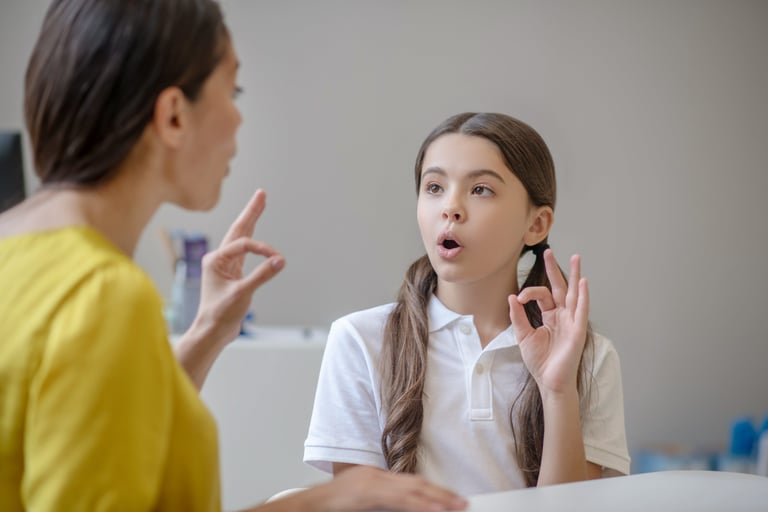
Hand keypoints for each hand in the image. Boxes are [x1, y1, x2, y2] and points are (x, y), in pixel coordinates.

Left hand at [193, 189, 284, 343]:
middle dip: (251, 212)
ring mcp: (224, 265)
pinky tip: (255, 232)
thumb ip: (262, 275)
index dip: (262, 249)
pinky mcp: (231, 273)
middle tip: (261, 193)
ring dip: (251, 221)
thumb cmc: (220, 314)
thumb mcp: (242, 294)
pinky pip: (244, 251)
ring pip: (241, 238)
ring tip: (260, 203)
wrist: (212, 332)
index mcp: (215, 260)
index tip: (277, 259)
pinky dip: (253, 240)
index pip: (243, 245)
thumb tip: (280, 260)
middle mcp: (218, 258)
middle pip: (238, 230)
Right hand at [320, 466, 466, 511]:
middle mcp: (373, 478)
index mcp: (373, 479)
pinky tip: (432, 509)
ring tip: (453, 506)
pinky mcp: (365, 494)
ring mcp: (369, 484)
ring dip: (434, 499)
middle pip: (414, 483)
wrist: (306, 506)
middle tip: (461, 502)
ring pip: (409, 490)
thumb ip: (382, 503)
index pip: (409, 483)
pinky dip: (416, 504)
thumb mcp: (360, 504)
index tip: (450, 498)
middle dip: (439, 493)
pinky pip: (396, 499)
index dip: (432, 490)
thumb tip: (408, 507)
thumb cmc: (331, 508)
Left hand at [507, 249, 588, 396]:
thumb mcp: (523, 335)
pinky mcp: (578, 330)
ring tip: (576, 257)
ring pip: (574, 293)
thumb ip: (518, 316)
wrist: (549, 381)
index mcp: (550, 316)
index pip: (542, 295)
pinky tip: (583, 282)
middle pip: (560, 287)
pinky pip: (581, 309)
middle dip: (555, 269)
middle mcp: (563, 316)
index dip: (529, 292)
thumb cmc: (539, 361)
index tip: (519, 299)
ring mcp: (572, 321)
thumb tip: (512, 297)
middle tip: (548, 251)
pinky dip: (583, 295)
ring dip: (575, 275)